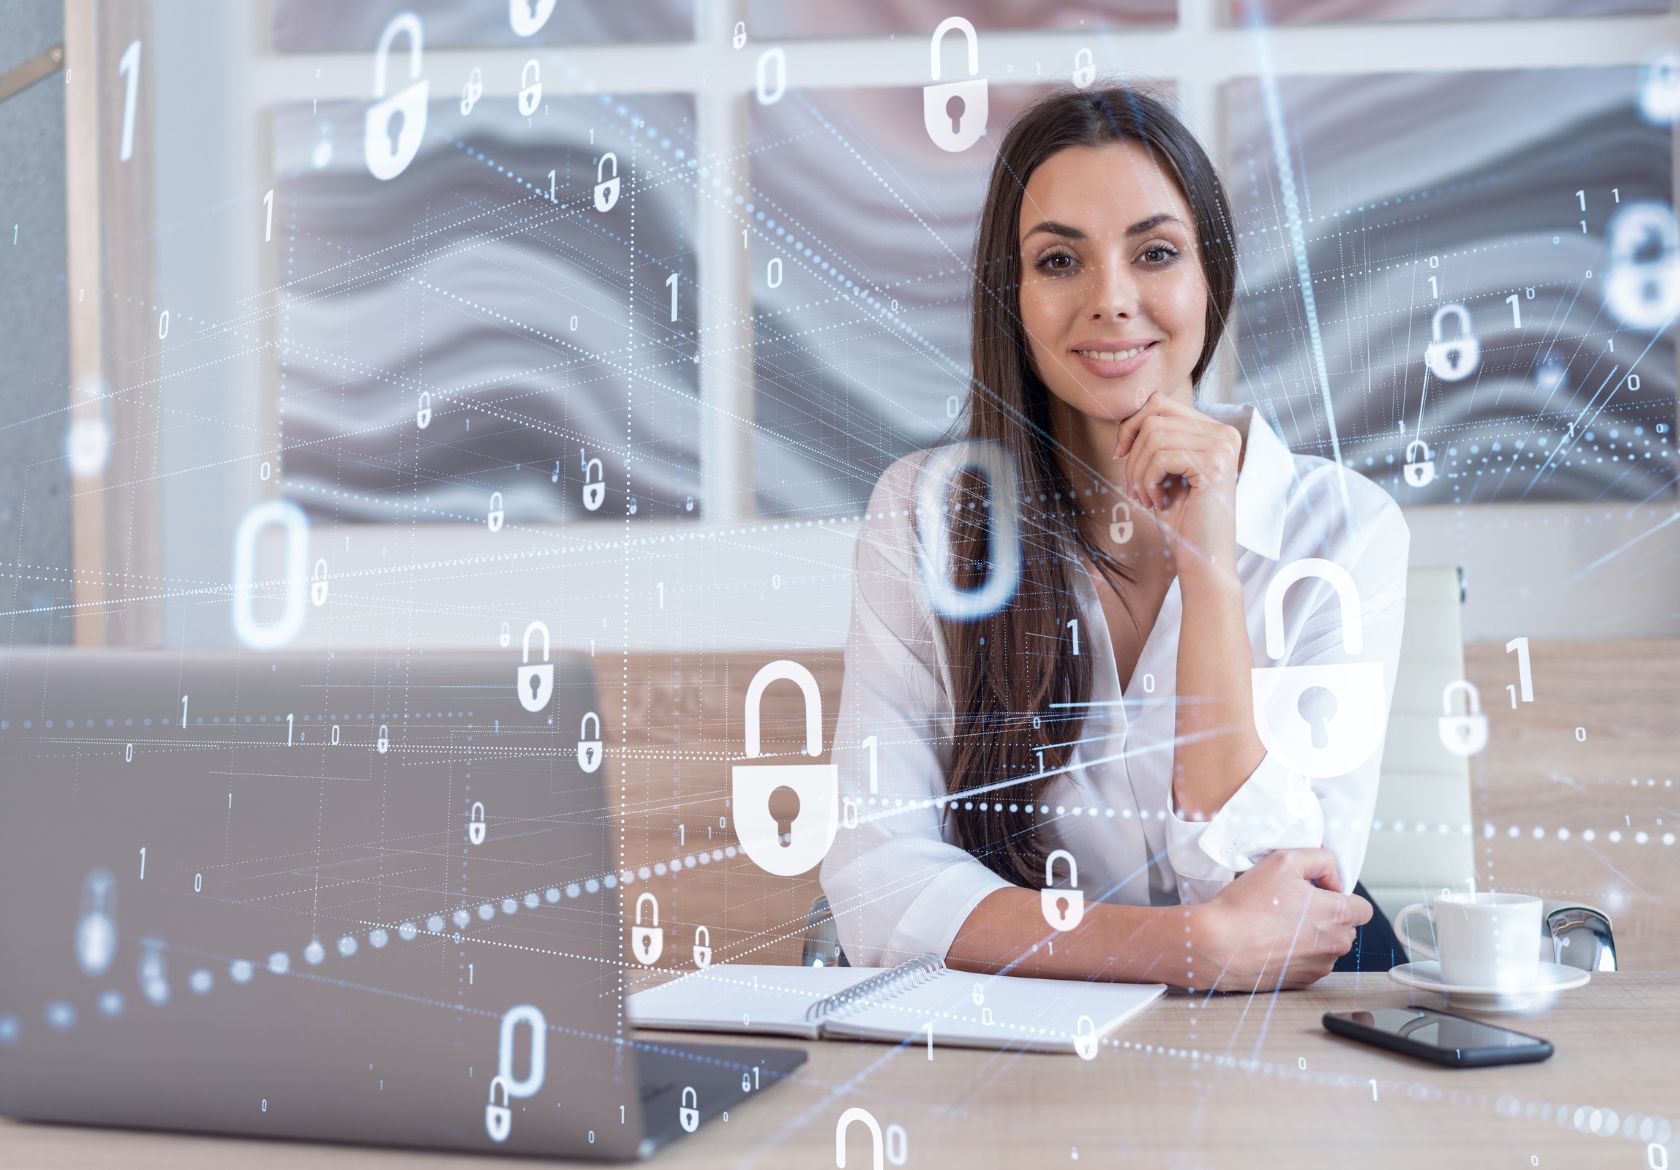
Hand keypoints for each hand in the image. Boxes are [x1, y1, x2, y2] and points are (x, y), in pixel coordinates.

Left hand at [1111, 393, 1241, 576]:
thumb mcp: (1166, 471)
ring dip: (1138, 472)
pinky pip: (1161, 458)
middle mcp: (1224, 433)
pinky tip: (1158, 502)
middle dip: (1133, 454)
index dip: (1131, 425)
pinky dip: (1148, 482)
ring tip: (1145, 497)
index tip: (1119, 453)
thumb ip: (1157, 440)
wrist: (1204, 556)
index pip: (1160, 403)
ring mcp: (1222, 447)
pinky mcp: (1214, 465)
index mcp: (1214, 430)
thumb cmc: (1183, 517)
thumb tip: (1130, 417)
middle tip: (1133, 486)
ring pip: (1153, 438)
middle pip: (1153, 418)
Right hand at [1188, 848, 1372, 990]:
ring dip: (1313, 935)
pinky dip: (1298, 952)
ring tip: (1278, 924)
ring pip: (1328, 945)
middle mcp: (1335, 944)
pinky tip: (1273, 941)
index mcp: (1337, 914)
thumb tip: (1332, 875)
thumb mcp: (1283, 860)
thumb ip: (1319, 859)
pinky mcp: (1303, 981)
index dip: (1340, 895)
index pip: (1363, 907)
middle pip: (1346, 926)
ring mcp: (1320, 966)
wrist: (1218, 945)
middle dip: (1327, 915)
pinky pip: (1311, 962)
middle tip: (1292, 905)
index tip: (1316, 891)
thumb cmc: (1247, 905)